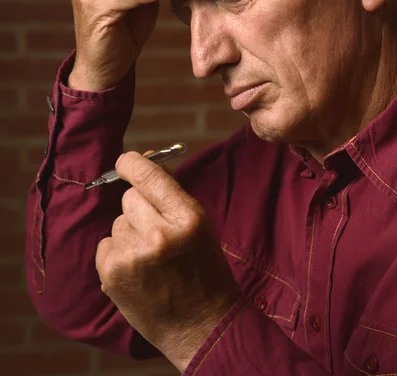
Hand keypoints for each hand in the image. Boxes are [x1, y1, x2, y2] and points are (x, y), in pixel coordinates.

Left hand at [95, 153, 239, 370]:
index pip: (148, 175)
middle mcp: (158, 234)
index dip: (131, 163)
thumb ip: (168, 193)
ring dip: (130, 234)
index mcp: (187, 217)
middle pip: (129, 197)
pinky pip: (105, 244)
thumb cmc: (204, 271)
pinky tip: (137, 272)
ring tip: (151, 259)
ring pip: (118, 222)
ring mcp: (132, 255)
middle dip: (139, 208)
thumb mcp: (198, 225)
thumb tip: (140, 158)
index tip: (125, 162)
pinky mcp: (112, 273)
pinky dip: (117, 254)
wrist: (201, 326)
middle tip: (156, 231)